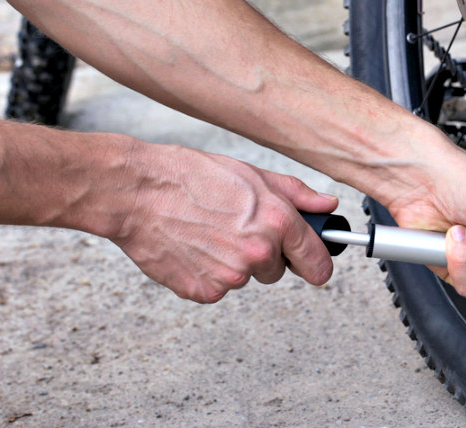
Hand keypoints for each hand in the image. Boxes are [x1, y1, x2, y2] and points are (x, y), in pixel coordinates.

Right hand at [111, 144, 337, 302]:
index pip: (317, 262)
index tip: (313, 265)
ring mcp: (231, 277)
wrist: (138, 193)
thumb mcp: (252, 174)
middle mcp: (258, 254)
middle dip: (263, 254)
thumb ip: (296, 195)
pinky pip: (218, 289)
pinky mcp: (204, 292)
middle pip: (277, 271)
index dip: (316, 263)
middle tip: (234, 228)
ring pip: (245, 278)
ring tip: (208, 233)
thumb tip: (327, 206)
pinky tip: (192, 248)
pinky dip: (208, 274)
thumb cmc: (191, 177)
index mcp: (277, 223)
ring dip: (233, 263)